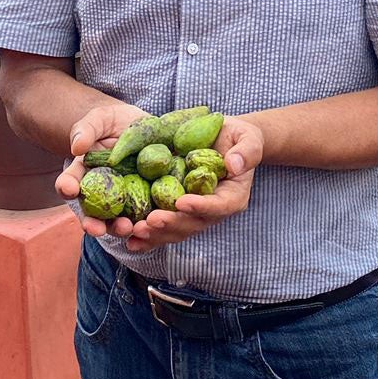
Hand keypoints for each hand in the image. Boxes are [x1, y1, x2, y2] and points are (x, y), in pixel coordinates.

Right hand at [56, 98, 147, 237]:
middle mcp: (103, 193)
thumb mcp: (101, 119)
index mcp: (85, 174)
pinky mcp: (150, 201)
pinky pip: (148, 215)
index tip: (69, 189)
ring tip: (127, 228)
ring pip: (120, 220)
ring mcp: (126, 199)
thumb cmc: (117, 122)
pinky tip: (151, 225)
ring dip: (120, 228)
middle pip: (94, 213)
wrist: (149, 125)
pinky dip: (148, 225)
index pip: (70, 184)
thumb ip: (87, 129)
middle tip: (97, 228)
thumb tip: (77, 147)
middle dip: (93, 224)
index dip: (67, 188)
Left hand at [122, 115, 263, 251]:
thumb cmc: (238, 137)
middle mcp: (212, 211)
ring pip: (176, 230)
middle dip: (171, 224)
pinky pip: (163, 227)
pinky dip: (147, 237)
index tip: (182, 202)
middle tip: (151, 221)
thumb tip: (234, 164)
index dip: (201, 206)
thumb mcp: (248, 138)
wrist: (225, 140)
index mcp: (232, 196)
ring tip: (135, 231)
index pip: (218, 206)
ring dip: (156, 234)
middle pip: (193, 224)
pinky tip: (130, 241)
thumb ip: (246, 151)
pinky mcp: (177, 211)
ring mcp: (194, 214)